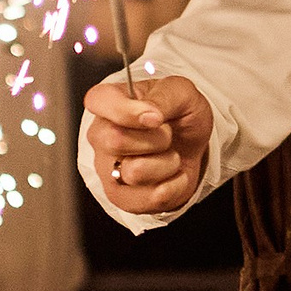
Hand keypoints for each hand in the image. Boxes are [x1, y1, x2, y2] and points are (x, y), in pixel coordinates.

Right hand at [85, 75, 211, 215]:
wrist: (192, 147)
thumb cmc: (179, 115)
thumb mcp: (181, 93)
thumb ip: (163, 96)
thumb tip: (149, 114)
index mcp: (108, 103)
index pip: (98, 100)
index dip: (127, 110)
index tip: (156, 117)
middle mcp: (100, 136)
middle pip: (115, 140)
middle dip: (157, 138)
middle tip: (167, 134)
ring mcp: (107, 169)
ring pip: (135, 172)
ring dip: (167, 163)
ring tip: (169, 154)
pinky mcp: (122, 197)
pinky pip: (151, 198)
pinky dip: (175, 185)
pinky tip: (172, 174)